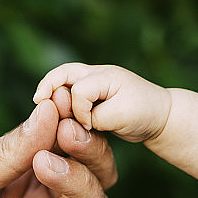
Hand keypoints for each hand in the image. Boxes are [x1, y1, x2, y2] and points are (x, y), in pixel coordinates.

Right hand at [33, 62, 170, 142]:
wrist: (160, 116)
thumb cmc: (144, 114)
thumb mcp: (120, 117)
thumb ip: (94, 117)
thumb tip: (71, 120)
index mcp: (107, 76)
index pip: (80, 90)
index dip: (79, 110)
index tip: (90, 126)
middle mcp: (98, 74)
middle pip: (64, 72)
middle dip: (48, 85)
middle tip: (37, 101)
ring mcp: (94, 82)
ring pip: (64, 79)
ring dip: (52, 90)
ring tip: (39, 103)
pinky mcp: (92, 94)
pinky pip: (70, 91)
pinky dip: (60, 98)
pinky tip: (54, 113)